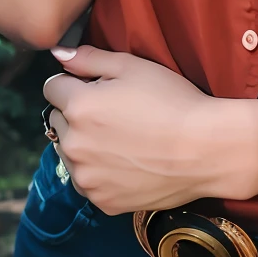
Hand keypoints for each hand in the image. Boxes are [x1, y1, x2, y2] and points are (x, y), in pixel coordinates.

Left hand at [42, 45, 250, 214]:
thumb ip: (89, 58)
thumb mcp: (133, 66)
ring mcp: (86, 178)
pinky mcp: (101, 201)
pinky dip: (99, 172)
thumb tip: (57, 55)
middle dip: (76, 113)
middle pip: (57, 120)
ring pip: (69, 153)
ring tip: (122, 139)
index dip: (74, 83)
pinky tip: (127, 163)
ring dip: (84, 144)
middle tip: (113, 113)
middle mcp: (73, 145)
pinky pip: (87, 181)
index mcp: (79, 106)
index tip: (97, 87)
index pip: (51, 87)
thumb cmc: (172, 101)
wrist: (206, 149)